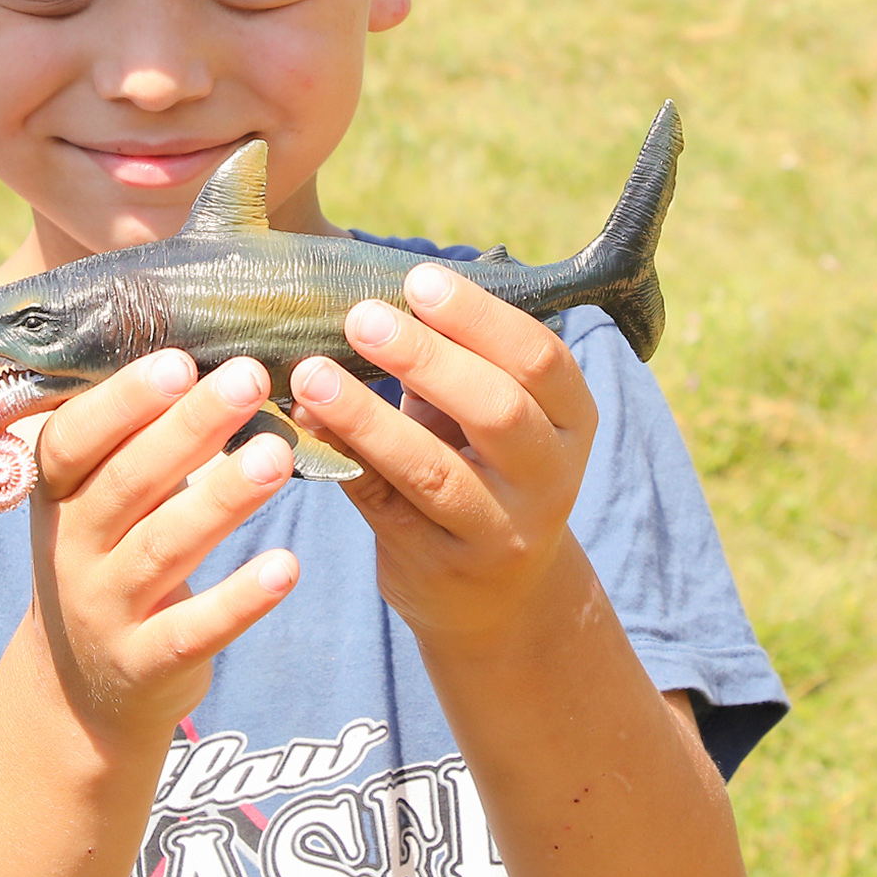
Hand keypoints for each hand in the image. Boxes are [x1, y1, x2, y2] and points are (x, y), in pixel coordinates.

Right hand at [24, 351, 300, 755]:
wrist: (81, 689)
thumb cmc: (110, 556)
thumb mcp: (97, 501)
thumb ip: (135, 440)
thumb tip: (214, 352)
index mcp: (58, 493)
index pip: (75, 439)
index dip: (123, 401)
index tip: (180, 359)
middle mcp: (71, 547)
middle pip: (129, 482)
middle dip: (189, 428)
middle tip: (251, 378)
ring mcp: (104, 609)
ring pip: (163, 547)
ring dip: (221, 499)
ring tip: (278, 454)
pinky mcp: (145, 663)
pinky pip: (194, 628)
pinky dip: (240, 599)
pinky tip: (288, 567)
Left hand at [288, 263, 595, 645]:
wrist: (500, 596)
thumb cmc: (483, 466)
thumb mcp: (495, 416)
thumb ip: (458, 361)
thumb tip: (374, 288)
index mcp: (571, 420)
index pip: (540, 360)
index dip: (480, 317)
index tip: (419, 280)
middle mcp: (549, 478)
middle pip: (497, 410)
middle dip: (426, 357)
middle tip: (362, 317)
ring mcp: (499, 530)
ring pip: (434, 470)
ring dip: (367, 417)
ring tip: (311, 373)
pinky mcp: (441, 567)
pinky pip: (384, 507)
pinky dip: (343, 460)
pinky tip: (304, 423)